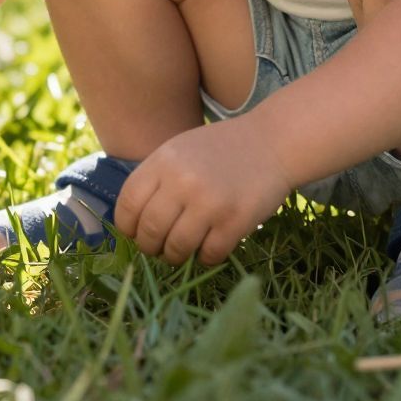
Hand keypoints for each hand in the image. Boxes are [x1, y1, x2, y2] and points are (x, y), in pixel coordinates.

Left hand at [112, 119, 293, 265]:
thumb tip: (132, 223)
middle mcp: (182, 182)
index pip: (128, 204)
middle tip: (157, 248)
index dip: (127, 227)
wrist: (273, 143)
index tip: (135, 233)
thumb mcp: (180, 151)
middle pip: (149, 231)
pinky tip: (209, 246)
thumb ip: (156, 180)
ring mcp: (209, 203)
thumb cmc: (221, 149)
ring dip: (174, 256)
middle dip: (149, 247)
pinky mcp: (235, 221)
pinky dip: (205, 257)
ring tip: (180, 251)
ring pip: (176, 248)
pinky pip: (208, 255)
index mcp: (163, 162)